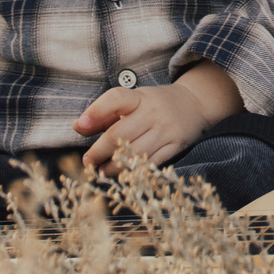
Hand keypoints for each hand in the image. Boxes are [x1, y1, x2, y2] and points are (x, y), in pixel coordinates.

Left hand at [72, 61, 243, 171]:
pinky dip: (135, 172)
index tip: (80, 125)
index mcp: (140, 97)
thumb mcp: (133, 101)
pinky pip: (151, 163)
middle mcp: (153, 112)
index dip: (96, 111)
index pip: (116, 99)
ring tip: (102, 172)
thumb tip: (77, 126)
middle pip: (120, 134)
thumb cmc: (155, 104)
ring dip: (114, 166)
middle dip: (99, 151)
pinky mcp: (175, 146)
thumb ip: (105, 113)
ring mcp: (166, 130)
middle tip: (87, 161)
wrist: (195, 104)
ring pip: (134, 153)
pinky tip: (124, 176)